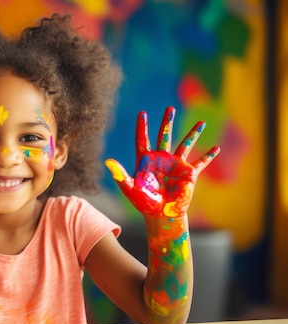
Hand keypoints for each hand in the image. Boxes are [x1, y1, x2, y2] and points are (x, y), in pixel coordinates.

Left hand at [105, 107, 219, 217]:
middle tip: (170, 109)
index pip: (143, 140)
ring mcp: (176, 165)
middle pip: (164, 136)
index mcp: (146, 161)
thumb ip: (120, 175)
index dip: (142, 127)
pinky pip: (201, 163)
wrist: (161, 214)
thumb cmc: (144, 203)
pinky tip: (217, 148)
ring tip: (201, 122)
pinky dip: (209, 156)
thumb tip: (108, 162)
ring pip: (185, 144)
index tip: (142, 113)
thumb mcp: (130, 188)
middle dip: (167, 122)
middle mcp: (162, 159)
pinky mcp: (188, 174)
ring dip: (193, 133)